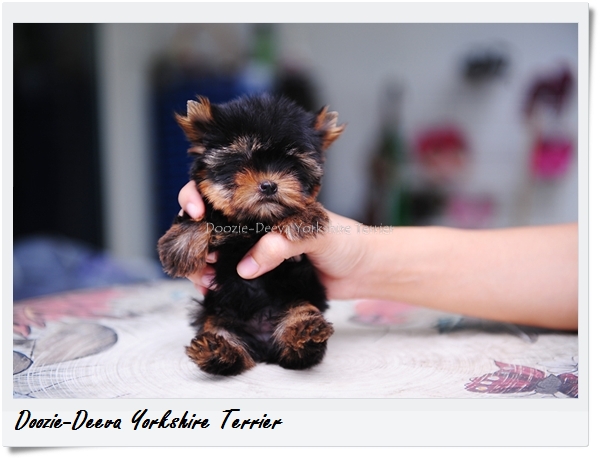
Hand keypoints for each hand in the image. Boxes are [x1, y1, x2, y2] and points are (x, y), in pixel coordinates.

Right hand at [177, 181, 368, 298]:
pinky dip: (214, 283)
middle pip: (208, 222)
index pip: (221, 188)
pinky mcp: (259, 275)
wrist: (363, 271)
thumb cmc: (347, 240)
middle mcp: (254, 223)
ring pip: (213, 251)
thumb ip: (283, 243)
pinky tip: (211, 290)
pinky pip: (228, 277)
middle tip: (197, 255)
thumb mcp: (316, 232)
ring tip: (204, 279)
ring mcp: (254, 249)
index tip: (196, 212)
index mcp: (265, 202)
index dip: (199, 195)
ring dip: (200, 263)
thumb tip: (246, 266)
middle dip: (192, 236)